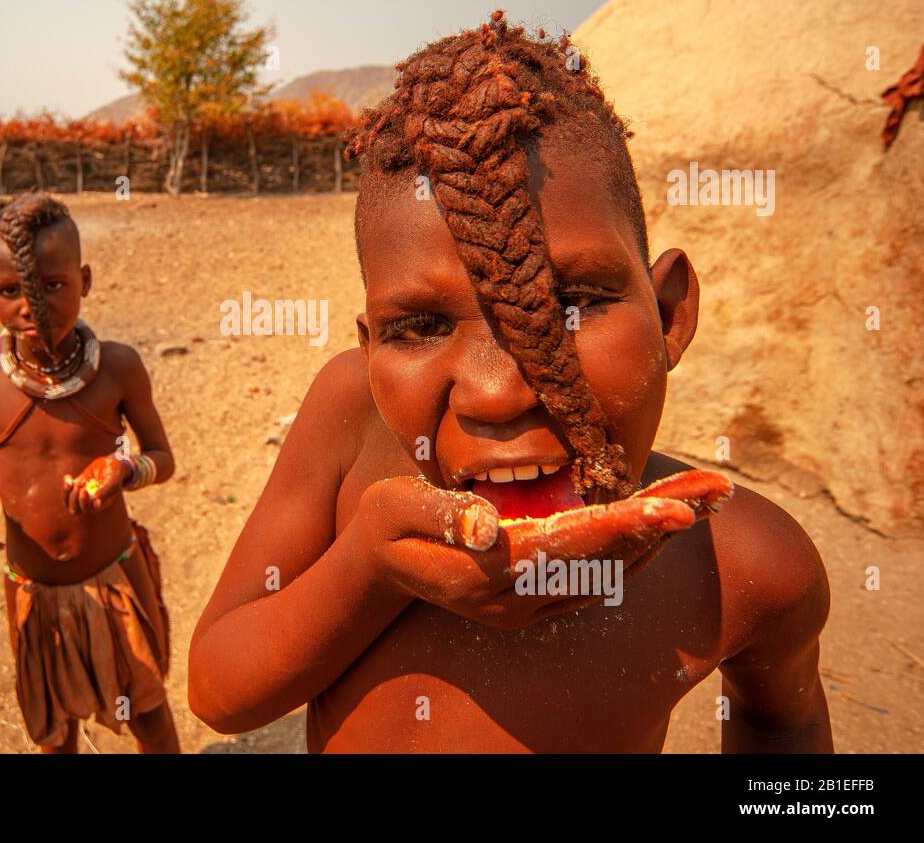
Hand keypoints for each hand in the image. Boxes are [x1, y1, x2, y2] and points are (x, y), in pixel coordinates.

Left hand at [63, 454, 128, 514]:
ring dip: (67, 494)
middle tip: (80, 486)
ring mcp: (83, 495)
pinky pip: (67, 492)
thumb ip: (106, 491)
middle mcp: (90, 502)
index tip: (84, 490)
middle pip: (76, 510)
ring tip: (71, 482)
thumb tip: (96, 501)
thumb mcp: (113, 480)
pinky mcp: (77, 486)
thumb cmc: (115, 473)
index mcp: (100, 504)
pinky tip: (68, 477)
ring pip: (69, 503)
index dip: (83, 503)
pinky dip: (65, 485)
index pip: (88, 510)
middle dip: (74, 499)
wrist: (111, 464)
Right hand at [353, 469, 731, 629]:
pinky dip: (638, 551)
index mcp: (486, 575)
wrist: (378, 568)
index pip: (568, 547)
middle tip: (720, 491)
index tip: (674, 508)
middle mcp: (518, 601)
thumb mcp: (393, 511)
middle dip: (663, 525)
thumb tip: (487, 526)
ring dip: (661, 538)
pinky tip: (663, 524)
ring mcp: (530, 608)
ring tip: (710, 499)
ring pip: (612, 576)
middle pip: (607, 563)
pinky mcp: (536, 603)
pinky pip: (600, 580)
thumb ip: (438, 515)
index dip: (623, 526)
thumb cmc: (384, 526)